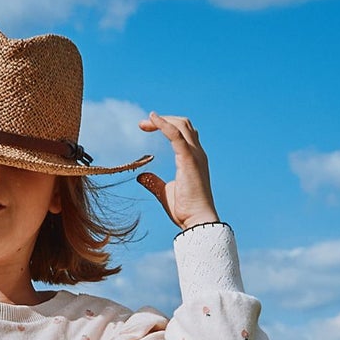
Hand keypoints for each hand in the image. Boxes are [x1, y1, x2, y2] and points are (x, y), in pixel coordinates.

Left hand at [135, 113, 219, 229]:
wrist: (196, 220)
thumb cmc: (185, 210)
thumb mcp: (165, 192)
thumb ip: (154, 182)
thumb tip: (142, 176)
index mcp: (193, 159)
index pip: (183, 133)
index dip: (166, 126)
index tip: (147, 128)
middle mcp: (197, 153)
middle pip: (183, 124)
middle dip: (163, 120)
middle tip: (142, 125)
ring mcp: (195, 155)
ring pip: (181, 125)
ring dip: (162, 120)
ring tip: (144, 123)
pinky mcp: (189, 159)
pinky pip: (176, 135)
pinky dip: (164, 125)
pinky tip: (153, 120)